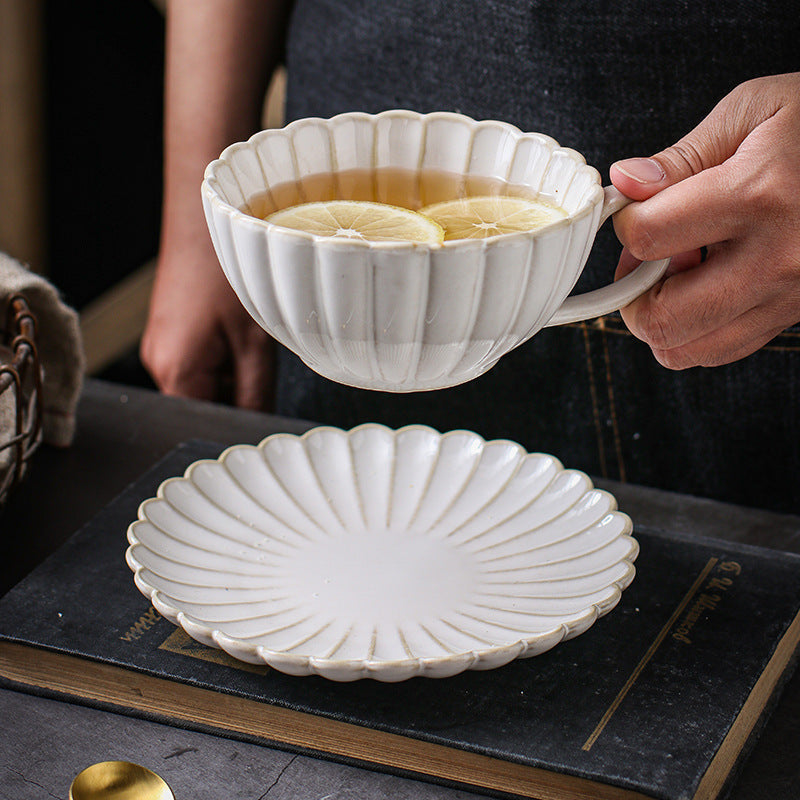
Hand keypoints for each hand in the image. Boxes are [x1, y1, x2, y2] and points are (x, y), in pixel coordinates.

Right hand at [141, 244, 275, 409]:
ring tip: (250, 341)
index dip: (239, 424)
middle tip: (263, 367)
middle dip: (238, 397)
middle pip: (205, 406)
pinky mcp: (171, 332)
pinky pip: (200, 361)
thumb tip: (260, 425)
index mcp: (176, 371)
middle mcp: (160, 362)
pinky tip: (239, 330)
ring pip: (205, 383)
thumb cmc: (224, 270)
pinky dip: (224, 355)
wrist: (202, 217)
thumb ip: (256, 393)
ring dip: (232, 374)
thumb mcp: (254, 342)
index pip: (207, 424)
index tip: (265, 416)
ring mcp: (162, 346)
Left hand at [609, 72, 799, 368]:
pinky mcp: (795, 316)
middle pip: (660, 318)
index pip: (648, 237)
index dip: (625, 223)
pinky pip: (719, 349)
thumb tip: (624, 184)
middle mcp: (778, 258)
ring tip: (675, 277)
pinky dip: (693, 331)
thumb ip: (681, 157)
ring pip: (685, 349)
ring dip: (660, 320)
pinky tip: (705, 290)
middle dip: (631, 293)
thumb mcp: (754, 111)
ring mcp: (791, 296)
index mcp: (759, 194)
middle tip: (641, 262)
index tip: (635, 211)